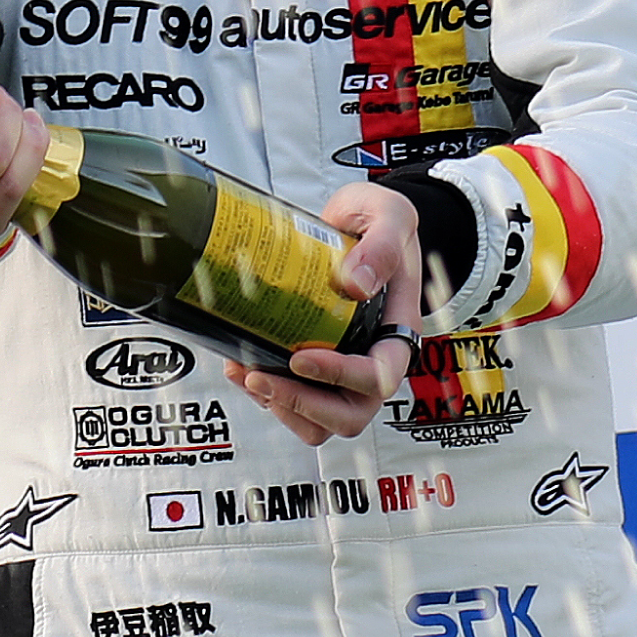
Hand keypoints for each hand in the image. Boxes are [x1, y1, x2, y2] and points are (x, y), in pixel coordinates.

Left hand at [224, 182, 420, 446]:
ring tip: (245, 373)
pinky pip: (295, 401)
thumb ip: (381, 244)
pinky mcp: (314, 363)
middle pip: (348, 415)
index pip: (377, 377)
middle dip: (301, 405)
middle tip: (260, 377)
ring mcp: (342, 366)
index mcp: (395, 332)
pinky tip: (241, 364)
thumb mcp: (390, 216)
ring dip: (280, 407)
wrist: (358, 221)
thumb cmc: (380, 221)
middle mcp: (371, 358)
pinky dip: (266, 394)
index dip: (340, 377)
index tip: (301, 357)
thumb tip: (355, 284)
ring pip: (319, 420)